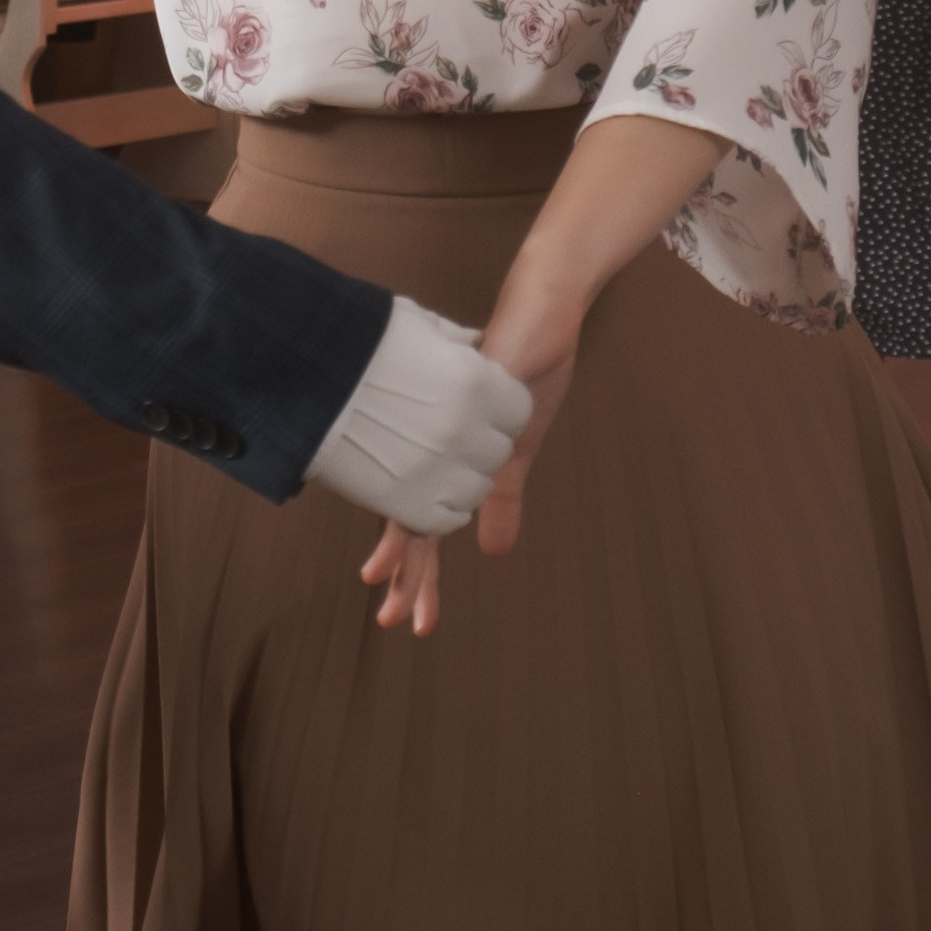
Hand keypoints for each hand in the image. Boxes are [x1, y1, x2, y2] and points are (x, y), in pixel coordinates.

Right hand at [304, 294, 530, 536]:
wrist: (294, 375)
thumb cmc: (354, 340)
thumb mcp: (415, 326)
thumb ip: (454, 341)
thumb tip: (475, 344)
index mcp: (476, 382)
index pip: (517, 410)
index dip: (496, 409)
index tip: (474, 407)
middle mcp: (465, 430)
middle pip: (497, 452)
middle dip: (476, 442)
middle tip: (440, 431)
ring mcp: (439, 471)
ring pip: (476, 489)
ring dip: (459, 477)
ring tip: (426, 459)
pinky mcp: (409, 505)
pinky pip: (447, 519)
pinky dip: (439, 507)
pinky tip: (419, 486)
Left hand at [355, 273, 583, 636]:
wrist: (541, 309)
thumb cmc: (525, 367)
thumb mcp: (514, 449)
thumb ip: (499, 496)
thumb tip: (492, 552)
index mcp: (442, 454)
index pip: (417, 519)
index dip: (408, 567)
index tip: (390, 606)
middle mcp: (436, 443)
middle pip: (412, 518)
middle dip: (406, 575)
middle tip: (389, 621)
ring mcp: (449, 424)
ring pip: (420, 495)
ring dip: (412, 551)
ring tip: (391, 594)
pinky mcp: (470, 401)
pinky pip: (450, 453)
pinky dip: (439, 488)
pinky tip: (430, 528)